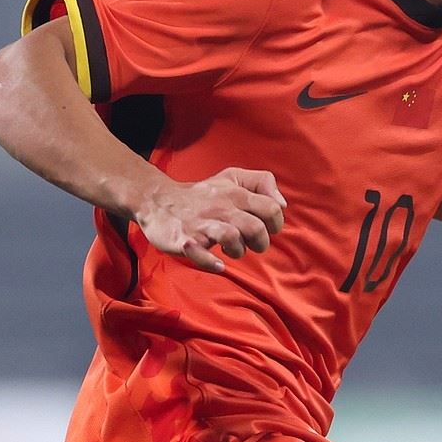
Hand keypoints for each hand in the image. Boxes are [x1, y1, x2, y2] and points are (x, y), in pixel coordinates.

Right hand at [134, 168, 285, 273]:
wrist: (158, 201)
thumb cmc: (203, 195)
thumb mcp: (233, 177)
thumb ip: (262, 183)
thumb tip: (282, 204)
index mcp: (236, 193)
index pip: (271, 208)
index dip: (275, 224)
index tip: (266, 229)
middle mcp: (221, 207)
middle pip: (255, 228)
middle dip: (259, 243)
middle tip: (250, 244)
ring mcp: (202, 224)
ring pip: (231, 238)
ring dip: (237, 251)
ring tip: (232, 250)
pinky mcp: (184, 240)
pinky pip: (199, 254)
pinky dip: (211, 262)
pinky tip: (217, 264)